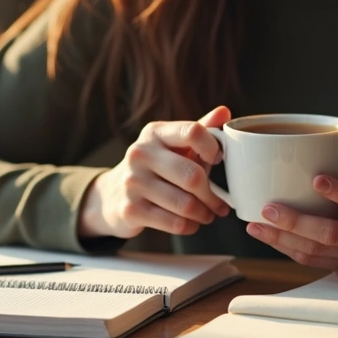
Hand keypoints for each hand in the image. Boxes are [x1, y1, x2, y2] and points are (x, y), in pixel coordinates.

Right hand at [78, 107, 231, 239]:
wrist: (113, 195)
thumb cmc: (156, 167)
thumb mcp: (174, 145)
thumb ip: (200, 130)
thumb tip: (224, 111)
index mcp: (155, 133)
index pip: (192, 131)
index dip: (213, 147)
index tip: (220, 159)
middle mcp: (140, 153)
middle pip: (193, 175)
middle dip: (213, 196)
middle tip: (220, 204)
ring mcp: (133, 182)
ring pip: (186, 204)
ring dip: (204, 214)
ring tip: (207, 214)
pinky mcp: (131, 210)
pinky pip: (175, 223)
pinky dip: (190, 226)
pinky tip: (191, 223)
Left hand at [245, 166, 337, 272]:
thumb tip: (334, 177)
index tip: (316, 180)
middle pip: (331, 235)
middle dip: (296, 223)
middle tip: (268, 209)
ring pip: (317, 253)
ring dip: (282, 240)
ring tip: (257, 227)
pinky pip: (313, 262)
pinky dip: (289, 249)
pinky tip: (271, 237)